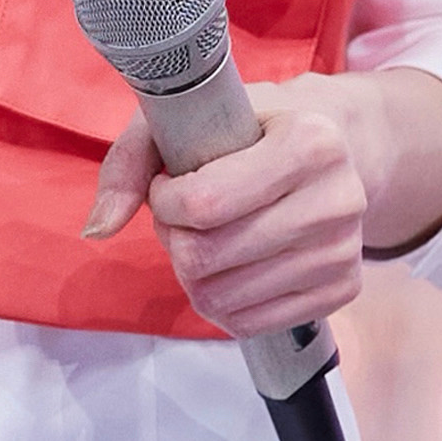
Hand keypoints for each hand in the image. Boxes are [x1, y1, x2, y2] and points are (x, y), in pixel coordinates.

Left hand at [84, 68, 441, 338]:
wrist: (339, 147)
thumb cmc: (253, 127)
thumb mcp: (192, 116)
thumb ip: (131, 161)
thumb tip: (97, 229)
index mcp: (311, 141)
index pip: (205, 203)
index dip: (164, 202)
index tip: (169, 184)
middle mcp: (339, 198)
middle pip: (209, 257)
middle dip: (175, 241)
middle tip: (181, 218)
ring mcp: (344, 250)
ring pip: (225, 298)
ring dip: (193, 275)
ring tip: (203, 239)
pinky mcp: (343, 290)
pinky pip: (251, 324)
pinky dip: (221, 303)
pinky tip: (227, 267)